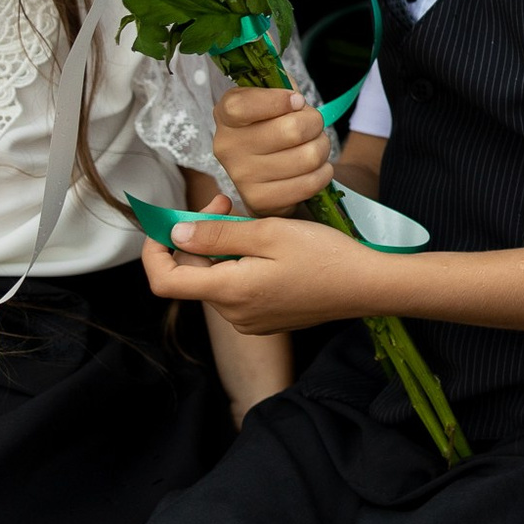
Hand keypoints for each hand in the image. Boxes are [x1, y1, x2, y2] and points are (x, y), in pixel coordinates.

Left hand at [143, 203, 386, 334]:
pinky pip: (237, 291)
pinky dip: (239, 265)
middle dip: (198, 237)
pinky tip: (266, 248)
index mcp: (230, 292)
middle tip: (225, 202)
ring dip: (221, 250)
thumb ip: (218, 234)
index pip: (165, 281)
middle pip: (192, 276)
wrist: (368, 286)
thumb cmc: (325, 256)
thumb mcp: (270, 233)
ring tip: (251, 223)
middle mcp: (234, 314)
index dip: (154, 252)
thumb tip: (177, 233)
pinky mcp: (268, 319)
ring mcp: (251, 320)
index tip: (167, 223)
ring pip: (215, 281)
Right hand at [210, 86, 332, 214]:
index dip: (277, 101)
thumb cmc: (274, 125)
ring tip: (314, 146)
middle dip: (315, 124)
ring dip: (322, 148)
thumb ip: (281, 86)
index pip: (242, 106)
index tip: (297, 101)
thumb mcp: (273, 97)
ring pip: (308, 157)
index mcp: (226, 115)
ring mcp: (241, 176)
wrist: (272, 170)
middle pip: (292, 130)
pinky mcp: (260, 201)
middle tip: (312, 126)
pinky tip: (315, 168)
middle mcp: (227, 146)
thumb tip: (294, 98)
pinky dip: (323, 173)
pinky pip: (310, 183)